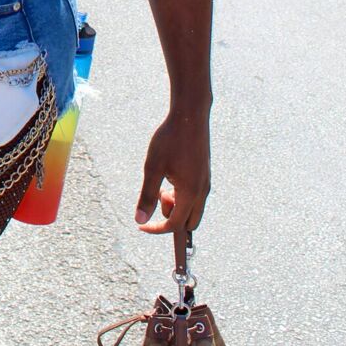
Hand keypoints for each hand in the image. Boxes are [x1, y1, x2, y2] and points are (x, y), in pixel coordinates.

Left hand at [135, 106, 210, 234]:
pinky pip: (196, 196)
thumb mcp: (153, 167)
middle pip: (189, 223)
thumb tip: (140, 220)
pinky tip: (170, 176)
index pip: (175, 224)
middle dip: (170, 218)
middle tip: (157, 196)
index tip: (141, 225)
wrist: (190, 116)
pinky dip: (182, 196)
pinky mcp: (205, 174)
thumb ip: (147, 196)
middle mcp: (202, 191)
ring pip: (194, 209)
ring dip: (177, 206)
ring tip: (162, 184)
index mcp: (190, 193)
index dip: (157, 229)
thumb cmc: (170, 140)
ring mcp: (206, 182)